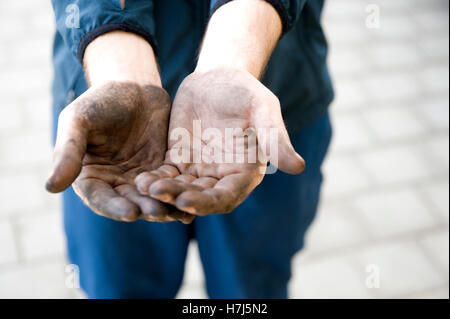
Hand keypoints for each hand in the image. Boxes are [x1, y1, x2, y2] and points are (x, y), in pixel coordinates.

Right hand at [46, 81, 192, 222]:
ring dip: (167, 206)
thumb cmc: (99, 101)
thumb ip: (67, 152)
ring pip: (154, 198)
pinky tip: (196, 199)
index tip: (130, 213)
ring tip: (181, 212)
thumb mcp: (78, 122)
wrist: (133, 86)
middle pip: (130, 203)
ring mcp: (140, 179)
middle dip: (146, 209)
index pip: (100, 199)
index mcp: (90, 178)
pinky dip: (182, 192)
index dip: (114, 207)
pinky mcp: (163, 171)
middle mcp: (115, 184)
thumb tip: (50, 188)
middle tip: (161, 213)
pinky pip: (172, 184)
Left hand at [135, 68, 304, 215]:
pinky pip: (165, 175)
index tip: (188, 201)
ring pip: (180, 190)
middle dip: (179, 198)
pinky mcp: (178, 161)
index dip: (208, 202)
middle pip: (200, 198)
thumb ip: (275, 138)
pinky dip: (154, 179)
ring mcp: (199, 171)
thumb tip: (298, 167)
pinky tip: (140, 179)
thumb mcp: (262, 110)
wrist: (218, 79)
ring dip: (163, 193)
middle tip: (159, 193)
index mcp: (244, 172)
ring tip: (144, 187)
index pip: (227, 196)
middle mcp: (221, 177)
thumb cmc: (245, 92)